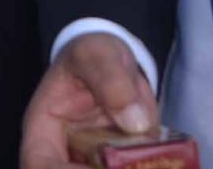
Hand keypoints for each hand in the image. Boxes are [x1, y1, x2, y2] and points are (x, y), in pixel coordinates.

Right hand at [19, 33, 158, 168]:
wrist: (114, 64)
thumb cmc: (92, 56)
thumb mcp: (96, 54)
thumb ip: (110, 79)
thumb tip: (134, 120)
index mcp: (43, 134)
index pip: (40, 166)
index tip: (96, 168)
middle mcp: (65, 158)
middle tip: (136, 165)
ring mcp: (93, 167)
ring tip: (157, 160)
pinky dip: (153, 165)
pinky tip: (172, 161)